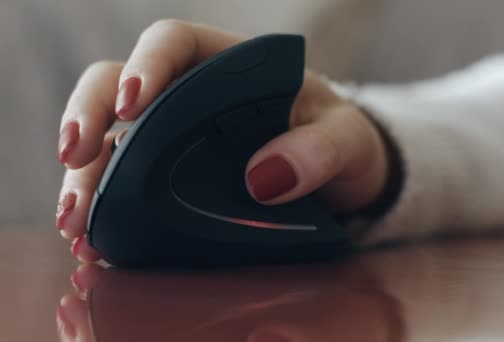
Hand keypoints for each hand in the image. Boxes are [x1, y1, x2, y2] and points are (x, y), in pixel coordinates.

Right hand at [56, 20, 389, 261]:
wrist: (338, 184)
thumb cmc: (341, 143)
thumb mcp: (348, 140)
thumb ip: (323, 149)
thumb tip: (264, 178)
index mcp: (231, 65)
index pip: (174, 43)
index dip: (145, 65)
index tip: (133, 104)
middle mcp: (190, 96)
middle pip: (118, 86)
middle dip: (89, 117)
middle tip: (74, 156)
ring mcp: (174, 139)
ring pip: (111, 140)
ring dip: (86, 176)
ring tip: (74, 220)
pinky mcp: (169, 181)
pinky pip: (125, 186)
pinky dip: (106, 210)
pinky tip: (92, 239)